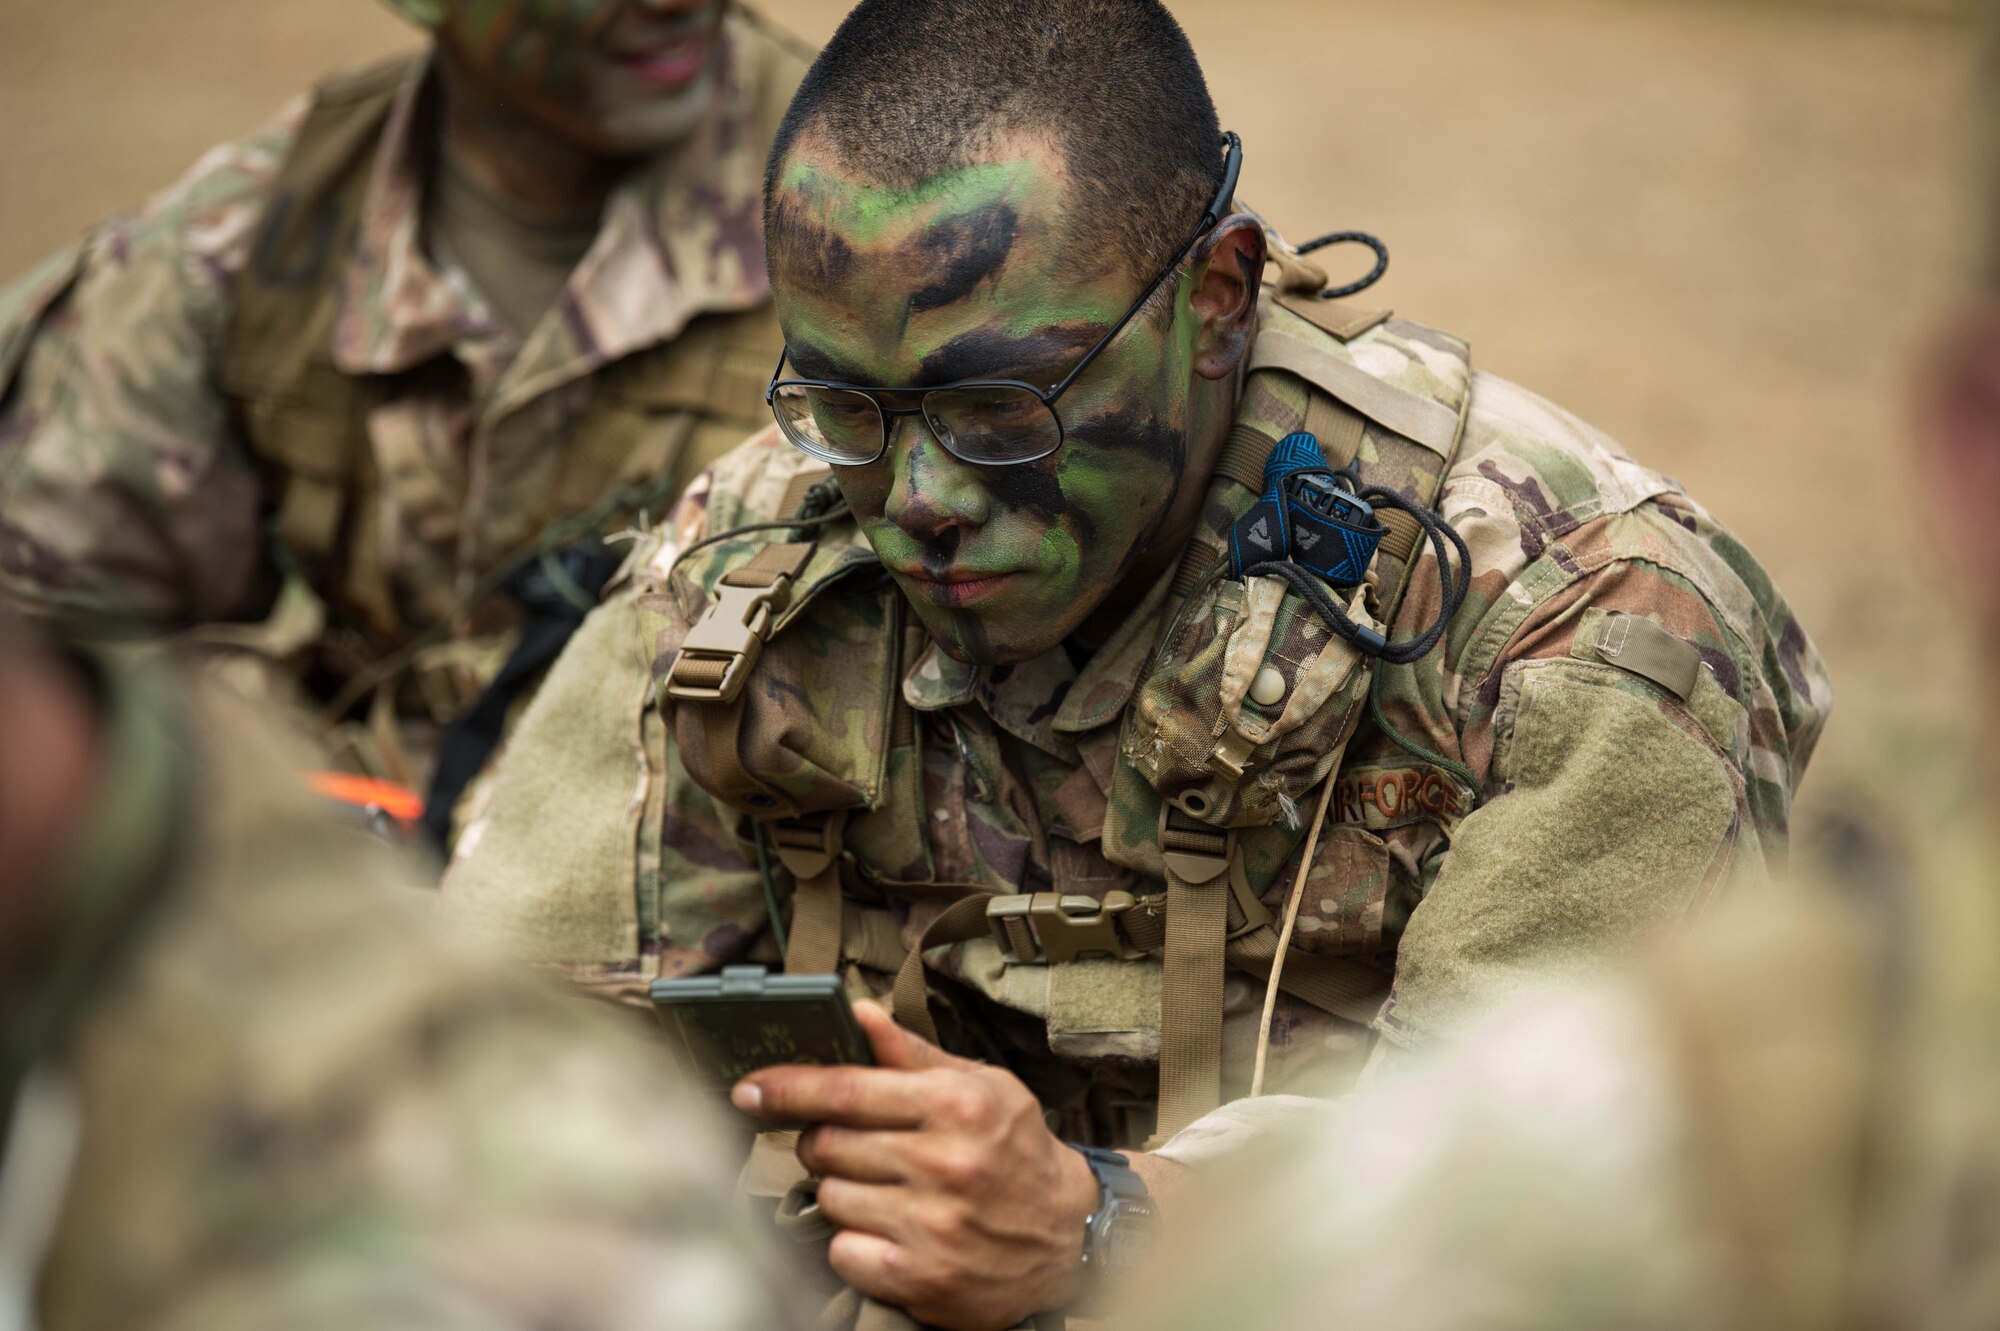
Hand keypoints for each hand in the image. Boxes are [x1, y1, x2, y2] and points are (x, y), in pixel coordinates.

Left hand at [733, 1003, 1099, 1330]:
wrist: (1068, 1237)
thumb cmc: (1018, 1152)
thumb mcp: (982, 1086)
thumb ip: (913, 1054)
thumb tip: (859, 1013)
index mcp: (956, 1105)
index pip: (847, 1090)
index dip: (788, 1087)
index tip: (749, 1089)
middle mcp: (945, 1164)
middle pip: (827, 1145)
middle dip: (822, 1142)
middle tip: (849, 1146)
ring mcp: (933, 1225)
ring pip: (830, 1198)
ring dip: (842, 1192)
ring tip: (882, 1190)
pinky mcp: (922, 1277)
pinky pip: (843, 1252)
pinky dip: (853, 1243)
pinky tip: (887, 1232)